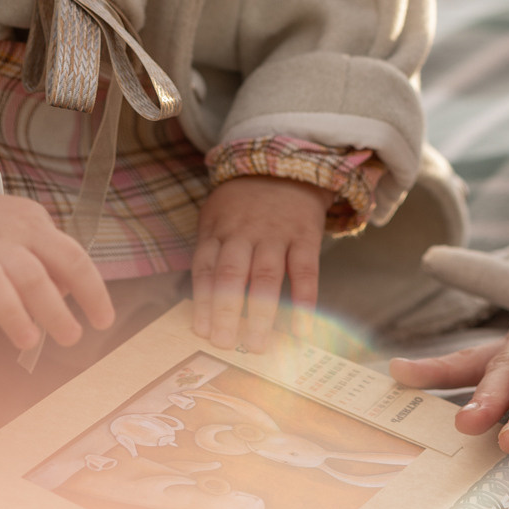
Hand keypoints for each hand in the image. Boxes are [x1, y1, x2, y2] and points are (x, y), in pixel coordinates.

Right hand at [0, 163, 114, 353]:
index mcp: (35, 230)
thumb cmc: (3, 230)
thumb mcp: (35, 231)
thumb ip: (54, 260)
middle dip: (53, 308)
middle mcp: (3, 241)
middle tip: (71, 337)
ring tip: (29, 340)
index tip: (103, 321)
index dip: (91, 290)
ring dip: (11, 312)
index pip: (70, 257)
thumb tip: (68, 293)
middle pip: (31, 273)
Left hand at [191, 175, 333, 352]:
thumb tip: (204, 305)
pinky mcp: (306, 235)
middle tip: (225, 343)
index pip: (206, 269)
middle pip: (232, 274)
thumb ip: (210, 252)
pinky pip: (305, 270)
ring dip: (261, 312)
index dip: (203, 302)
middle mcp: (245, 233)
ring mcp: (277, 234)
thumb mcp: (217, 216)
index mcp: (219, 230)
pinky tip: (301, 328)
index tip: (202, 331)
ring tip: (257, 344)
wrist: (286, 165)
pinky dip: (304, 300)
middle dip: (226, 311)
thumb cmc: (244, 203)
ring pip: (266, 276)